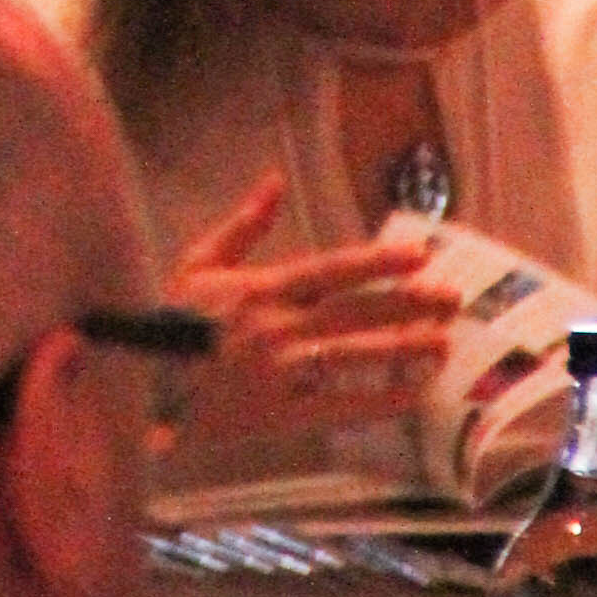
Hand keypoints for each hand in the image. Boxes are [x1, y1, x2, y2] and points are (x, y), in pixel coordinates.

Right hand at [170, 175, 452, 443]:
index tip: (419, 256)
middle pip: (355, 314)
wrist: (144, 389)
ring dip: (404, 351)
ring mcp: (282, 375)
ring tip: (444, 343)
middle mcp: (276, 330)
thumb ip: (243, 224)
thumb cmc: (171, 322)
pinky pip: (342, 407)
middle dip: (408, 305)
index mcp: (260, 290)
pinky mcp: (282, 415)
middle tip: (452, 300)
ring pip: (355, 358)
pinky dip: (381, 401)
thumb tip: (274, 180)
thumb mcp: (198, 262)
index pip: (331, 271)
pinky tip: (413, 393)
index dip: (378, 263)